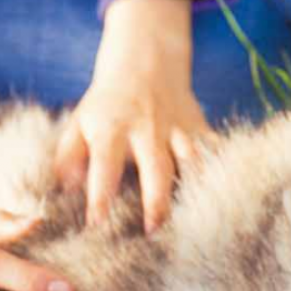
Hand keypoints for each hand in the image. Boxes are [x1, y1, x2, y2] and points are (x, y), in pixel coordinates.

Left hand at [54, 0, 213, 234]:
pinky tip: (226, 192)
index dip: (100, 195)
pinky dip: (223, 167)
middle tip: (153, 231)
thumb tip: (65, 190)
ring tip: (194, 219)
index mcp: (112, 128)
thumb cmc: (108, 103)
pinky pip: (215, 148)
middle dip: (156, 201)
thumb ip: (69, 156)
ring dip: (193, 189)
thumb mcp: (80, 121)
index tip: (96, 224)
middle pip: (155, 168)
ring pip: (192, 159)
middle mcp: (147, 128)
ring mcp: (177, 127)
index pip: (104, 165)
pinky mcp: (199, 126)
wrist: (145, 60)